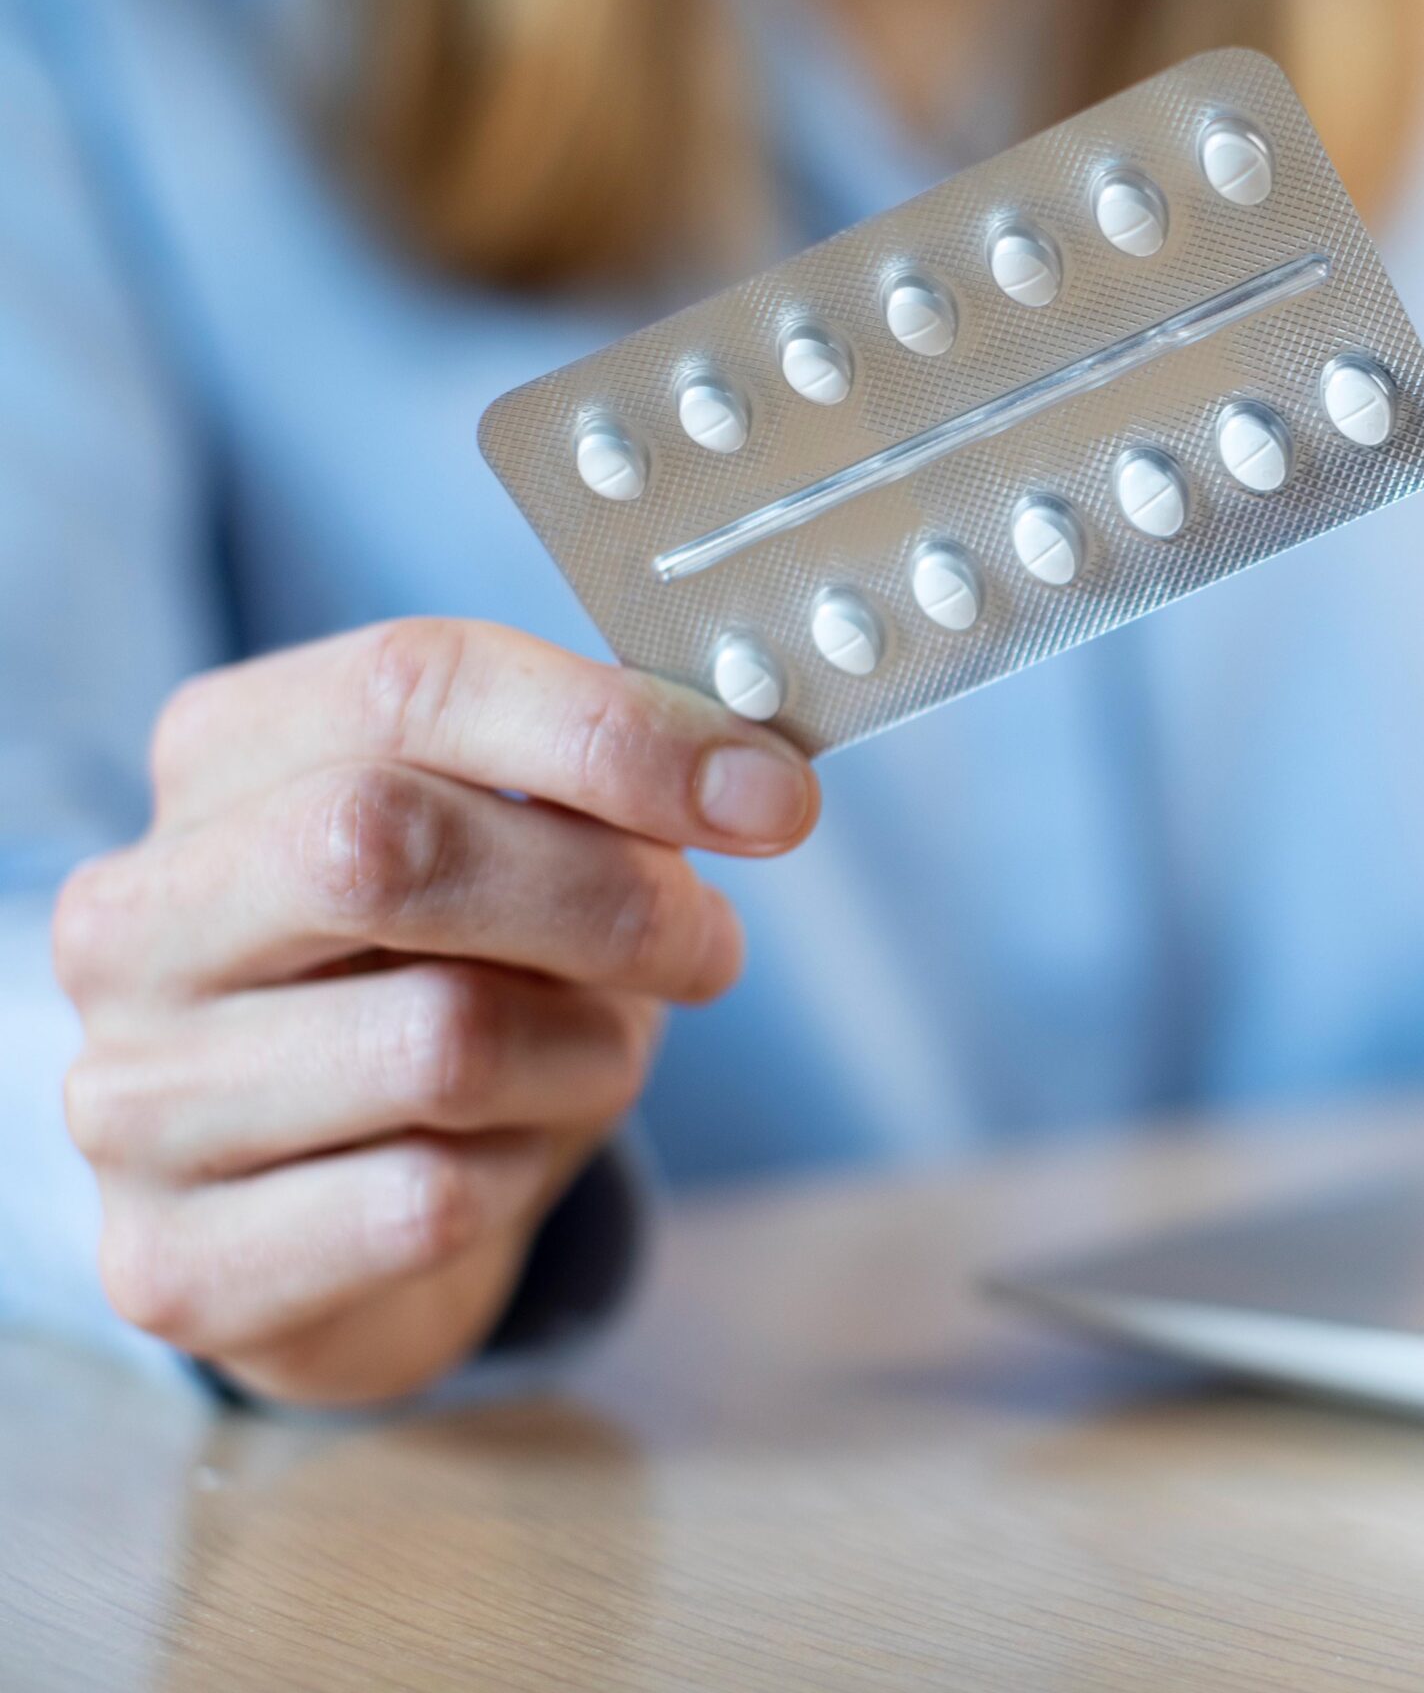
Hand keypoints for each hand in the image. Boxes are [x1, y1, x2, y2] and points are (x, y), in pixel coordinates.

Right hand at [53, 619, 817, 1404]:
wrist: (333, 1221)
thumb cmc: (447, 987)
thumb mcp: (518, 855)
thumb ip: (601, 789)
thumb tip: (752, 776)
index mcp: (220, 760)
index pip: (411, 683)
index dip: (615, 731)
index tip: (770, 796)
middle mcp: (133, 917)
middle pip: (387, 844)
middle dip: (607, 895)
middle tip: (710, 947)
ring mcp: (130, 1096)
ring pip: (436, 1041)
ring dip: (587, 1053)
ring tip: (596, 1057)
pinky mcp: (179, 1263)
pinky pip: (425, 1202)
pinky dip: (522, 1175)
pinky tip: (503, 1160)